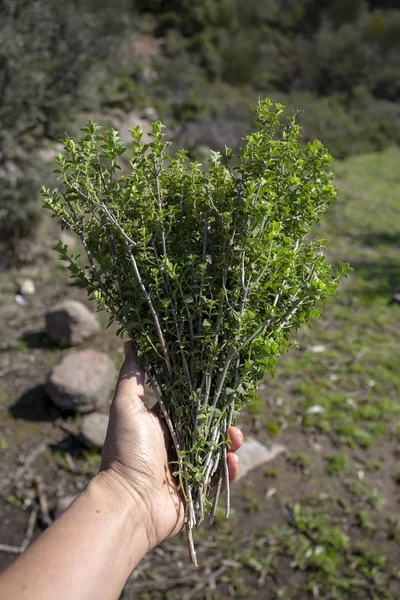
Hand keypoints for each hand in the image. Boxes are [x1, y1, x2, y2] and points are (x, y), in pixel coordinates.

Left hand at [100, 342, 243, 551]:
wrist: (130, 503)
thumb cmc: (125, 451)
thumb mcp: (127, 406)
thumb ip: (133, 375)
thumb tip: (130, 339)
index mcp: (160, 422)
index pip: (188, 402)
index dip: (205, 394)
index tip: (220, 384)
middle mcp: (174, 442)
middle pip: (208, 425)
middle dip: (223, 419)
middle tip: (232, 417)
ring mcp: (187, 465)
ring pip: (218, 448)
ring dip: (230, 442)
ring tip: (235, 439)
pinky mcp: (197, 488)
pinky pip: (220, 476)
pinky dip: (230, 469)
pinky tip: (232, 462)